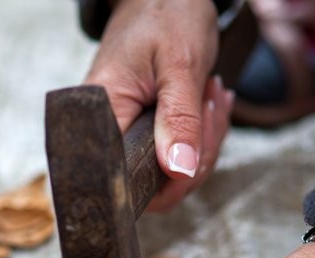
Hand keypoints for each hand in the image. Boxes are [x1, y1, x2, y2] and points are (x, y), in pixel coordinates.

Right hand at [84, 0, 232, 211]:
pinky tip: (208, 103)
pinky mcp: (143, 133)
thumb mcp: (182, 65)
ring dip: (205, 143)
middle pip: (153, 184)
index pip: (123, 180)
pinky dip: (202, 136)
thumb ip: (180, 120)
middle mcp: (108, 132)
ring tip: (211, 96)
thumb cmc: (166, 15)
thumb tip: (178, 172)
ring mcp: (126, 135)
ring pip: (171, 174)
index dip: (165, 183)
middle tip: (210, 106)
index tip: (196, 147)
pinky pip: (176, 156)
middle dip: (196, 157)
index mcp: (103, 115)